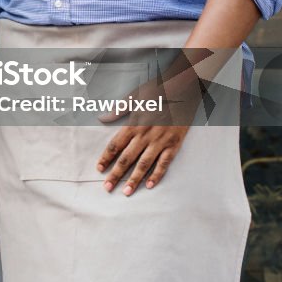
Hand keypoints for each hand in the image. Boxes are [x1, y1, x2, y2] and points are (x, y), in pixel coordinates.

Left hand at [96, 64, 204, 194]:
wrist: (182, 89)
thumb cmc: (157, 91)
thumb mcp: (134, 96)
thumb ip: (118, 109)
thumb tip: (102, 118)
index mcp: (133, 124)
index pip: (116, 145)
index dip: (106, 158)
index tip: (99, 168)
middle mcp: (145, 135)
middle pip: (127, 158)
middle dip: (116, 174)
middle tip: (107, 187)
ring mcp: (160, 141)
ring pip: (144, 164)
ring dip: (134, 179)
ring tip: (126, 192)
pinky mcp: (174, 144)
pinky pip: (164, 163)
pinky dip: (157, 175)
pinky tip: (150, 185)